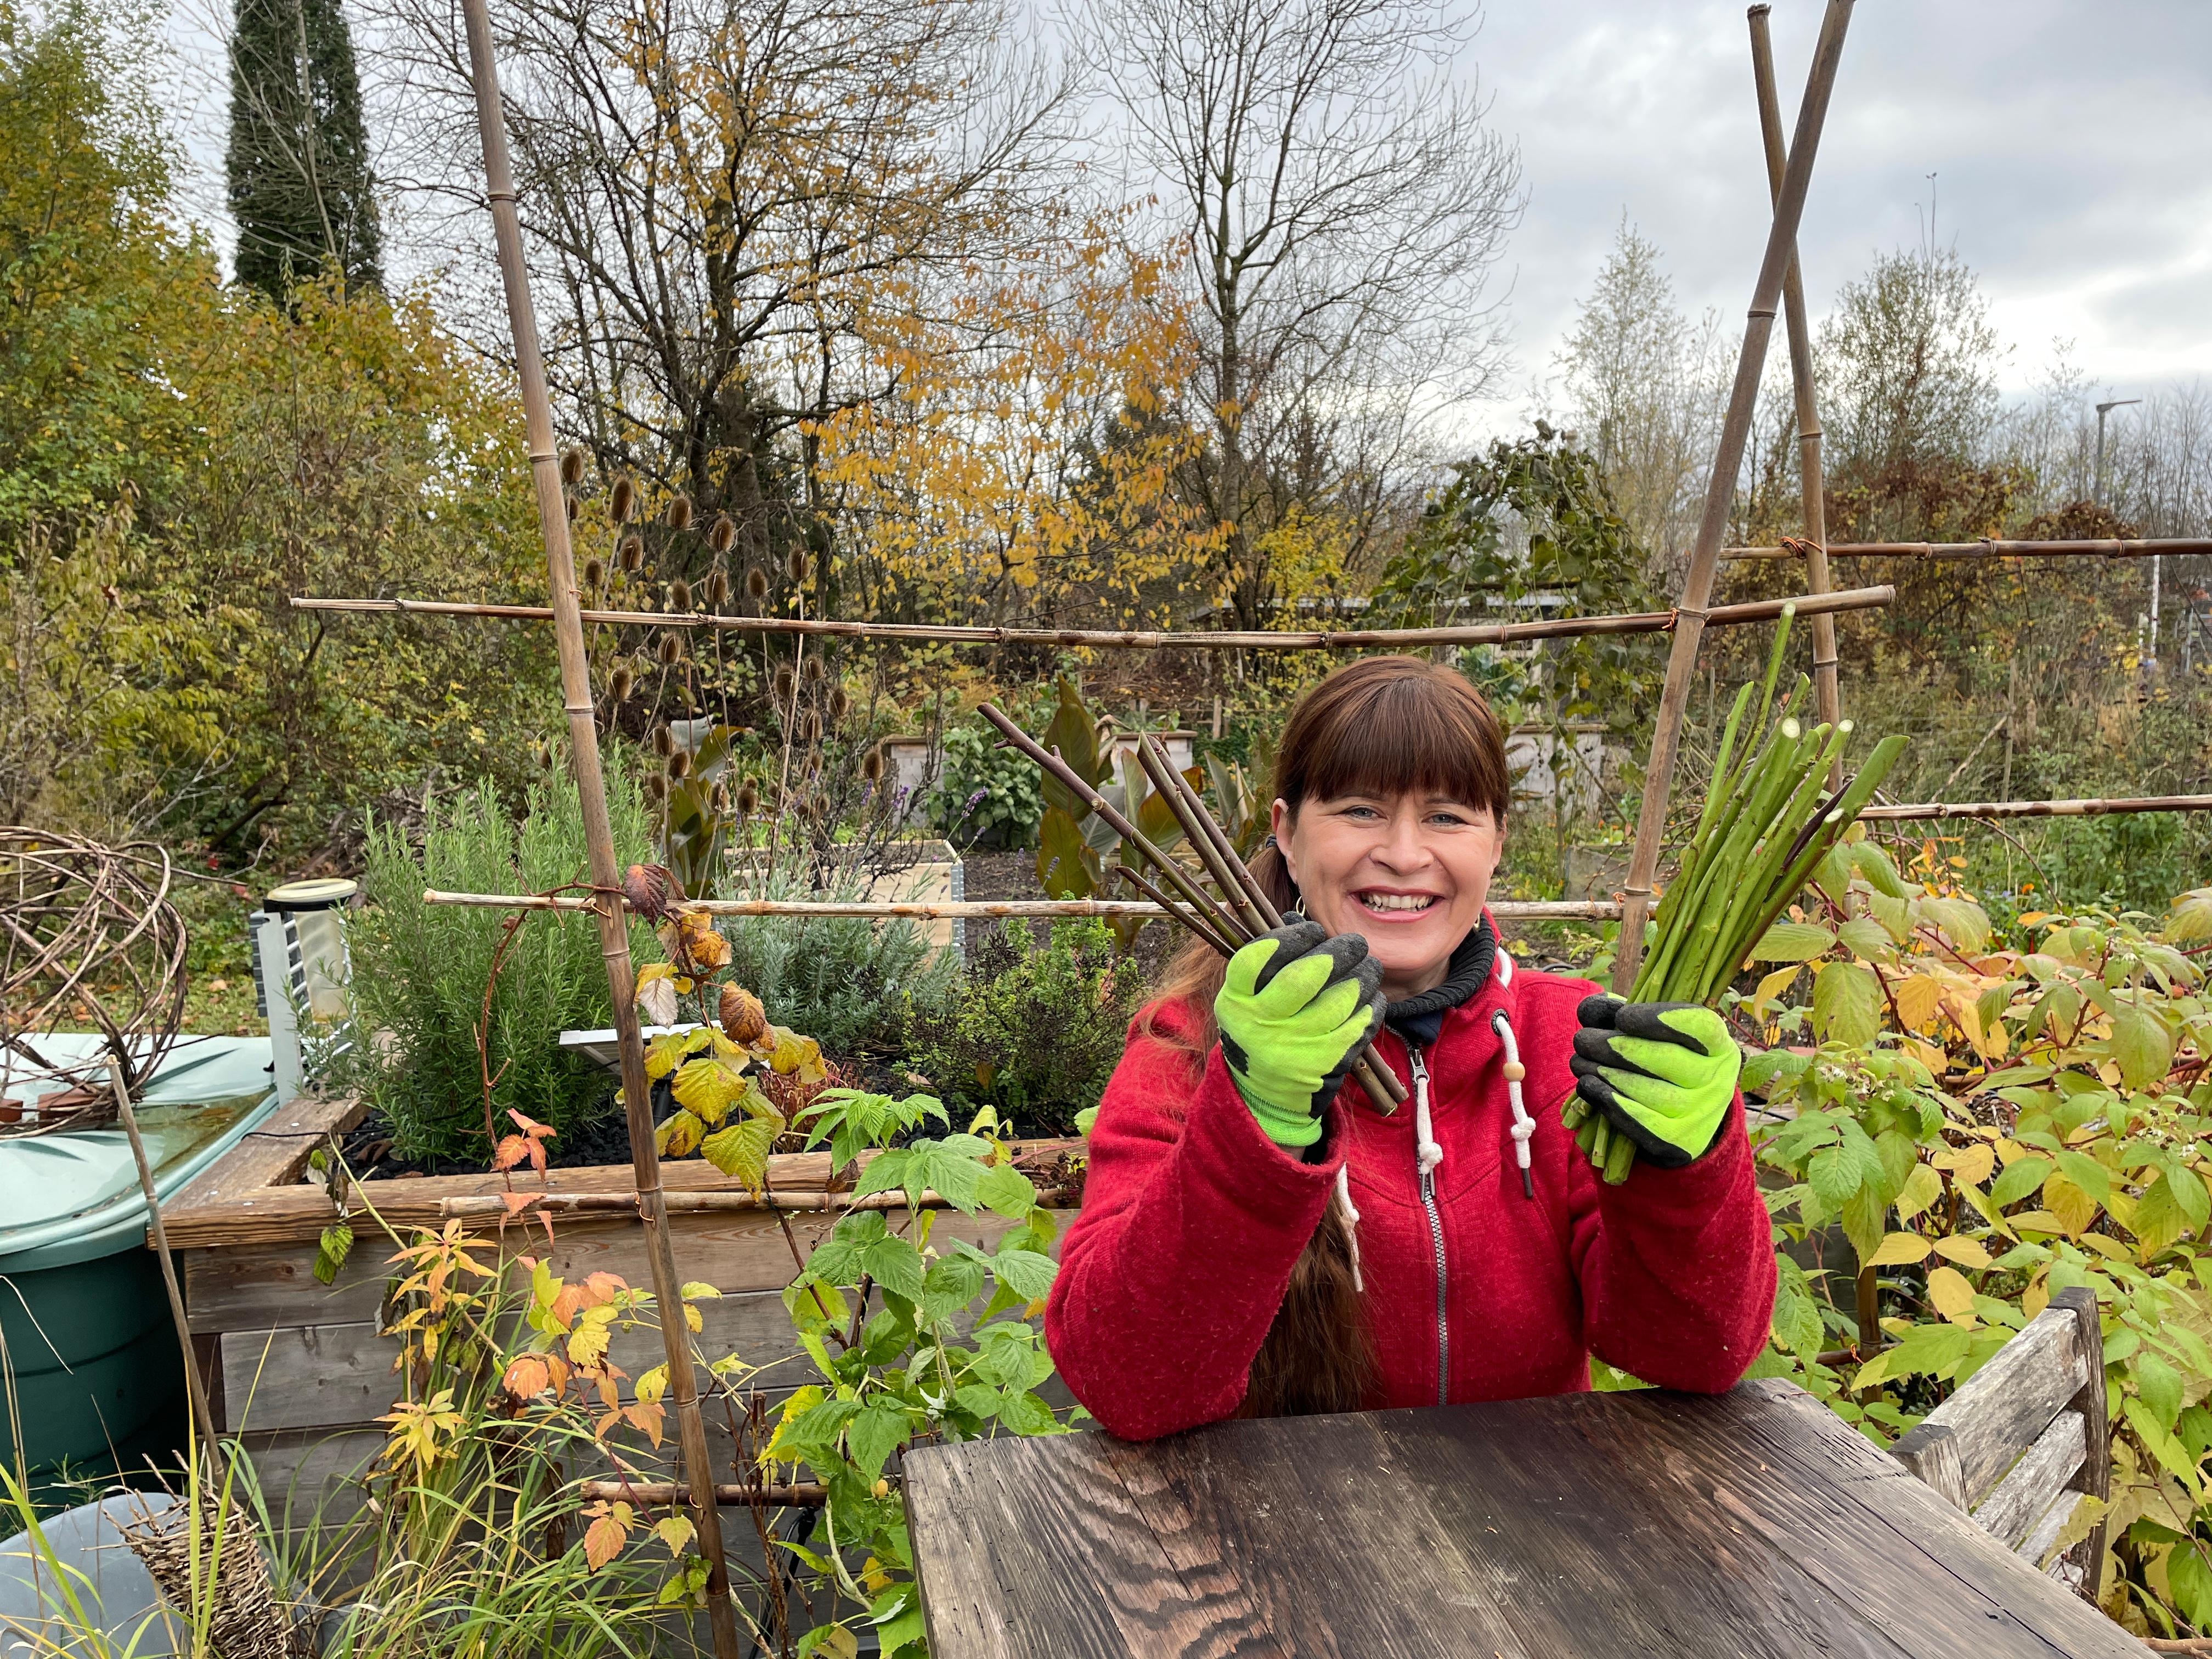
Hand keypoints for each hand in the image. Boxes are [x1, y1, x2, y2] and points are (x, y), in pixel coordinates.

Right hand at [1215, 921, 1383, 1148]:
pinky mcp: (1326, 1065)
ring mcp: (1295, 1047)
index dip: (1291, 937)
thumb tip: (1296, 918)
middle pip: (1303, 977)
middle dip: (1338, 952)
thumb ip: (1268, 959)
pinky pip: (1358, 1024)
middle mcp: (1262, 1026)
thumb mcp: (1248, 998)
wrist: (1265, 1095)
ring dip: (1363, 975)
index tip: (1313, 930)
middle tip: (1354, 943)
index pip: (1257, 959)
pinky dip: (1370, 1004)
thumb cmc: (1260, 1030)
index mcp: (1236, 1002)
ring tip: (1368, 966)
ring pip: (1339, 999)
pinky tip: (1371, 995)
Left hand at [1570, 996, 1738, 1168]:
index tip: (1621, 1017)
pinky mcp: (1677, 1142)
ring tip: (1578, 1060)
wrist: (1686, 1121)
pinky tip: (1587, 1085)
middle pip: (1662, 1058)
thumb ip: (1626, 1017)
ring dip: (1601, 1071)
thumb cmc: (1666, 1066)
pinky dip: (1606, 1099)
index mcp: (1719, 1047)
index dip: (1657, 1019)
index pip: (1698, 1025)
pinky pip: (1637, 1119)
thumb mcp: (1657, 1038)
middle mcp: (1717, 1080)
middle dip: (1612, 1045)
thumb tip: (1588, 1010)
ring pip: (1644, 1089)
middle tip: (1582, 1039)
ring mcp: (1700, 1114)